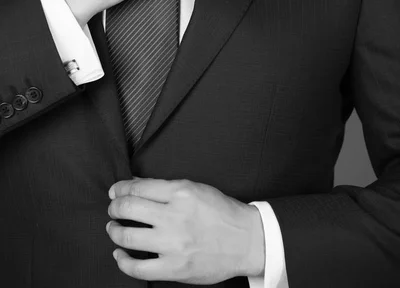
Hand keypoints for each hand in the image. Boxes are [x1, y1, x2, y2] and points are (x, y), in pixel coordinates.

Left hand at [106, 177, 264, 282]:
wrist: (246, 240)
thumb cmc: (222, 212)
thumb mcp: (195, 188)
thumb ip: (165, 188)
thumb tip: (135, 184)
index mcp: (181, 192)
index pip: (138, 187)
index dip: (120, 189)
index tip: (115, 191)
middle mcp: (174, 217)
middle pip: (128, 208)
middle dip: (114, 207)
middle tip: (113, 208)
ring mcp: (173, 244)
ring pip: (128, 236)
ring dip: (114, 231)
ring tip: (114, 229)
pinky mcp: (174, 268)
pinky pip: (138, 268)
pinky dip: (123, 261)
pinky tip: (120, 255)